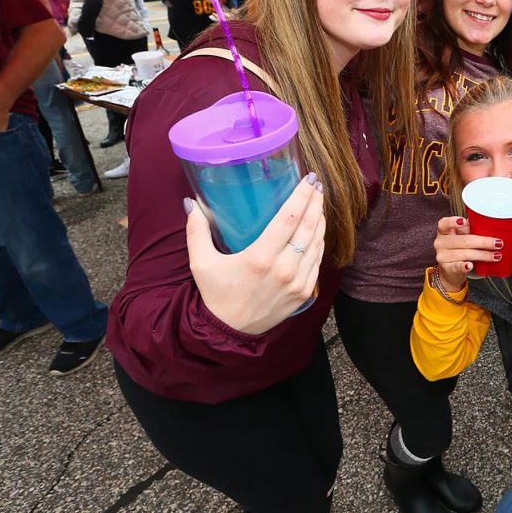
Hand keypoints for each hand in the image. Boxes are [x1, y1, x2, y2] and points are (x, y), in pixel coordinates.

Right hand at [185, 173, 325, 333]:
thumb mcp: (201, 263)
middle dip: (315, 203)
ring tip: (318, 203)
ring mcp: (298, 282)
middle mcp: (284, 269)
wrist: (230, 332)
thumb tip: (191, 203)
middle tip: (316, 185)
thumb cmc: (216, 294)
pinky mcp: (305, 293)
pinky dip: (319, 243)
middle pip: (308, 227)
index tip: (309, 180)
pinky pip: (317, 261)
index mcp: (260, 257)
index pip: (289, 218)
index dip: (302, 196)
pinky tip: (317, 230)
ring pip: (316, 243)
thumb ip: (196, 231)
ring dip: (319, 221)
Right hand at [432, 215, 499, 291]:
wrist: (450, 271)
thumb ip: (469, 231)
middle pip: (464, 240)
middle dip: (483, 242)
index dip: (453, 221)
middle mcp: (440, 243)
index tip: (464, 221)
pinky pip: (457, 267)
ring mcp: (442, 256)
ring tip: (496, 256)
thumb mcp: (461, 237)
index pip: (444, 223)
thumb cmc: (458, 250)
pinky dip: (464, 266)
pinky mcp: (447, 269)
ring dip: (483, 255)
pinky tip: (470, 266)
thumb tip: (489, 226)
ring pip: (465, 254)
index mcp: (444, 231)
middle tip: (498, 243)